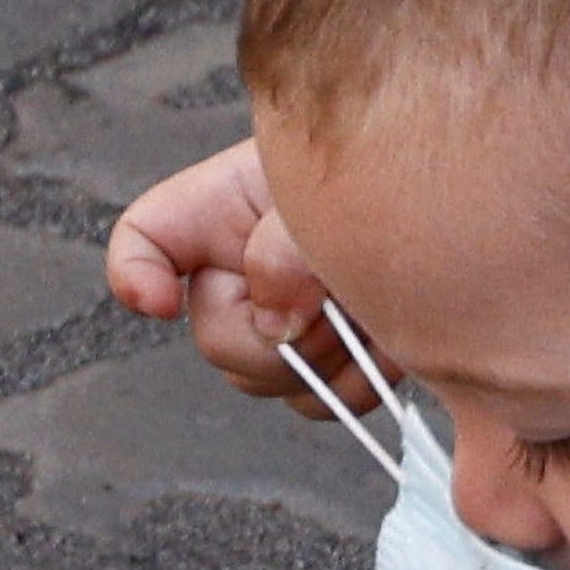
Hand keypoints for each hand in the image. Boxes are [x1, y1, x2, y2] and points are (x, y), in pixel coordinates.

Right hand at [102, 136, 372, 403]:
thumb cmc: (385, 168)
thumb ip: (288, 250)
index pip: (144, 239)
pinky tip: (389, 337)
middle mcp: (238, 274)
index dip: (133, 274)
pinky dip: (359, 380)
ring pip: (272, 382)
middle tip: (337, 294)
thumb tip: (277, 328)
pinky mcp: (329, 361)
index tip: (158, 302)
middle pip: (219, 343)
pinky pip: (322, 401)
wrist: (436, 191)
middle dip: (280, 334)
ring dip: (328, 356)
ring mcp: (283, 324)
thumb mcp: (332, 189)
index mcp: (218, 213)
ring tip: (370, 304)